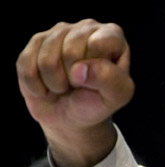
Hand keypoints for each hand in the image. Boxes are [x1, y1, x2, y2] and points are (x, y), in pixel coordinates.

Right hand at [16, 19, 133, 166]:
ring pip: (46, 54)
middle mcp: (85, 28)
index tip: (97, 83)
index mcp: (111, 37)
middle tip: (79, 89)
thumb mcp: (117, 96)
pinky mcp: (32, 46)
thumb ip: (111, 80)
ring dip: (54, 82)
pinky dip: (36, 84)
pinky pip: (26, 64)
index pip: (102, 40)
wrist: (73, 119)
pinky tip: (47, 88)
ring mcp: (56, 33)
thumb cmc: (99, 105)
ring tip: (64, 89)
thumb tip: (82, 67)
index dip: (96, 66)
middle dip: (74, 76)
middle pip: (71, 46)